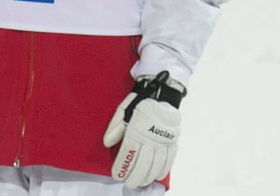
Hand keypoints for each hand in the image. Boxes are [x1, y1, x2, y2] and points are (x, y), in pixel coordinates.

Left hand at [103, 71, 184, 187]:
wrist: (163, 95)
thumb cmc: (140, 103)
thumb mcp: (123, 110)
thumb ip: (115, 127)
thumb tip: (107, 143)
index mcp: (137, 129)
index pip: (129, 152)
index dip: (122, 166)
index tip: (117, 175)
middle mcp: (151, 138)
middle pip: (143, 162)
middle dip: (134, 176)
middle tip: (128, 184)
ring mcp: (164, 141)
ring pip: (156, 164)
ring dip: (148, 176)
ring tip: (140, 183)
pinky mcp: (173, 142)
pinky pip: (170, 160)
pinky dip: (163, 170)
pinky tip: (157, 176)